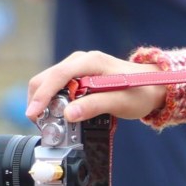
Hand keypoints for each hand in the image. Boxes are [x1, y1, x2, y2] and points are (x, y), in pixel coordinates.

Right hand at [26, 49, 157, 123]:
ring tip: (49, 123)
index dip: (42, 95)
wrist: (152, 85)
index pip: (58, 75)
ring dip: (44, 103)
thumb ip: (94, 106)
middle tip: (41, 125)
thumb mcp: (120, 102)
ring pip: (48, 83)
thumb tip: (68, 115)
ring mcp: (77, 68)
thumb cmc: (140, 91)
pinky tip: (57, 115)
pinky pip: (56, 87)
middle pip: (46, 78)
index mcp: (90, 62)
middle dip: (38, 101)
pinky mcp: (76, 76)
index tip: (33, 114)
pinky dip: (51, 102)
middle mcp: (80, 61)